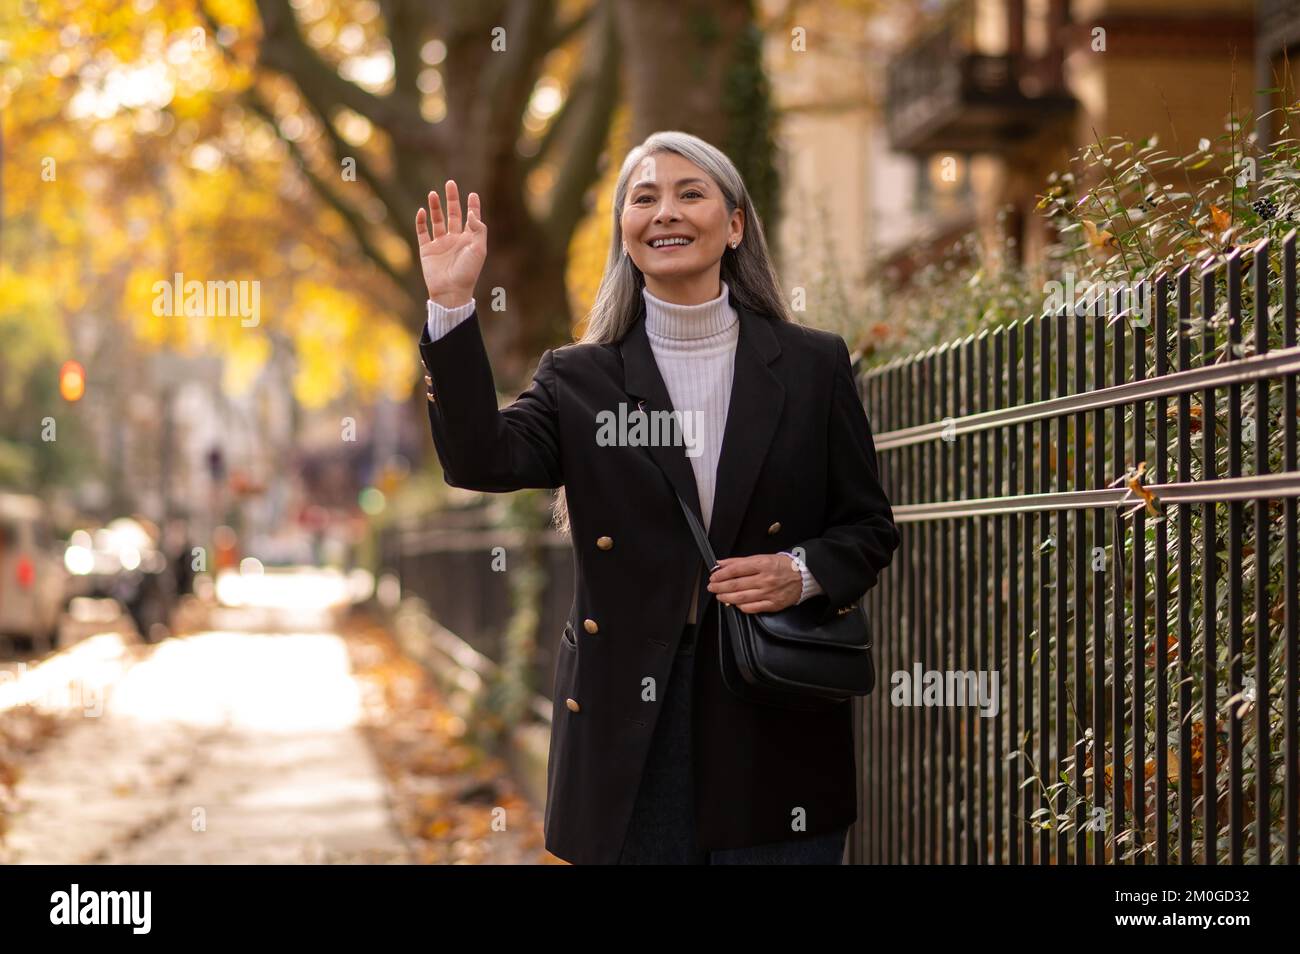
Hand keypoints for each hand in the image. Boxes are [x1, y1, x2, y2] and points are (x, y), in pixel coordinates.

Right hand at [415, 179, 485, 306]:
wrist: (451, 291)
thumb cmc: (468, 272)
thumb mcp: (478, 249)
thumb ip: (478, 229)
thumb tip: (472, 213)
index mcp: (469, 240)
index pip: (472, 219)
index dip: (473, 206)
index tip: (473, 194)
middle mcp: (455, 239)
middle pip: (453, 214)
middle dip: (452, 199)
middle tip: (450, 183)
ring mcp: (440, 244)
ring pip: (437, 220)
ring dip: (435, 207)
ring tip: (433, 193)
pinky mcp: (427, 250)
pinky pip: (422, 232)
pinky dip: (421, 221)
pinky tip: (422, 211)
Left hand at [706, 553, 802, 613]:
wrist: (803, 576)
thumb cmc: (782, 566)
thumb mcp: (762, 557)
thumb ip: (740, 561)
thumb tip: (721, 563)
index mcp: (762, 564)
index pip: (736, 569)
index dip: (721, 574)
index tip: (713, 576)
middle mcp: (765, 579)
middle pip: (736, 585)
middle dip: (720, 586)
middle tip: (712, 587)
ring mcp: (769, 593)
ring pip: (741, 598)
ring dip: (726, 597)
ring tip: (719, 595)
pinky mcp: (773, 604)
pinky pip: (752, 608)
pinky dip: (740, 606)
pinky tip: (735, 603)